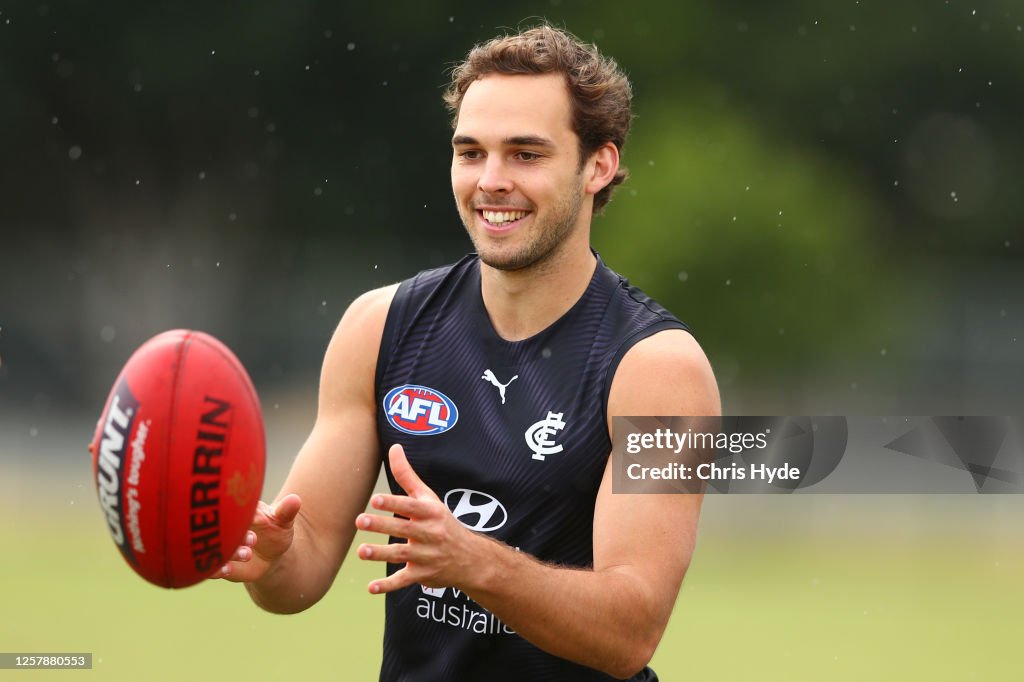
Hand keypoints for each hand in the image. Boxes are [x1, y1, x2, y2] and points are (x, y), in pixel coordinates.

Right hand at [215, 494, 301, 582]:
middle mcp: (223, 526)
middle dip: (234, 534)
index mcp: (238, 509)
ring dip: (226, 552)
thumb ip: (286, 512)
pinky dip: (215, 569)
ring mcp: (217, 544)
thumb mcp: (282, 521)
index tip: (256, 519)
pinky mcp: (216, 562)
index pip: (233, 506)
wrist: (270, 554)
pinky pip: (208, 566)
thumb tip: (295, 499)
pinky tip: (227, 570)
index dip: (241, 512)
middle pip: (219, 527)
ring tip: (247, 554)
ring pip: (211, 547)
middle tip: (253, 539)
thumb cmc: (275, 531)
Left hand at [355, 444, 480, 593]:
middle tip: (359, 520)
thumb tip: (394, 447)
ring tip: (362, 551)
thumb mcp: (429, 498)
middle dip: (382, 526)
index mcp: (430, 513)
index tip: (375, 499)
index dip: (394, 502)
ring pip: (401, 555)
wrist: (470, 558)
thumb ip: (407, 476)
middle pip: (403, 529)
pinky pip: (404, 580)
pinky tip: (371, 587)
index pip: (411, 506)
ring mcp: (427, 556)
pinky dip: (388, 586)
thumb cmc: (442, 522)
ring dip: (381, 554)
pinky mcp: (422, 575)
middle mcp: (430, 534)